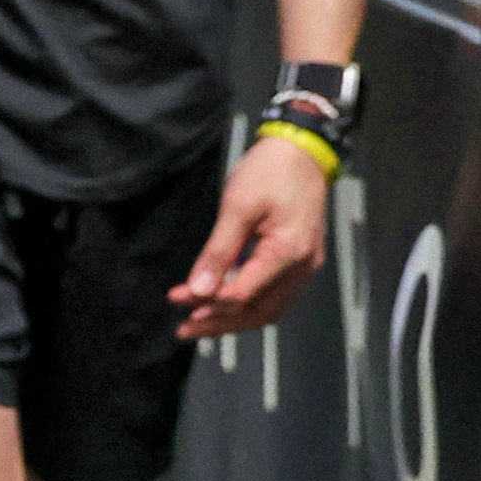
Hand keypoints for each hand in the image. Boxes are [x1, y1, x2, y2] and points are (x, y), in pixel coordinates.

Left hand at [170, 134, 331, 340]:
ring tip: (198, 324)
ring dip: (232, 320)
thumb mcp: (237, 207)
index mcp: (287, 253)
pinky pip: (275, 296)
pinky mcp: (301, 262)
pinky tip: (221, 304)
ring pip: (268, 309)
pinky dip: (248, 305)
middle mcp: (302, 268)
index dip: (207, 302)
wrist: (303, 151)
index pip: (242, 295)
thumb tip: (197, 290)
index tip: (176, 297)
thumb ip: (218, 252)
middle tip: (183, 329)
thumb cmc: (269, 172)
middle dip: (218, 322)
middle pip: (258, 312)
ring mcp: (305, 267)